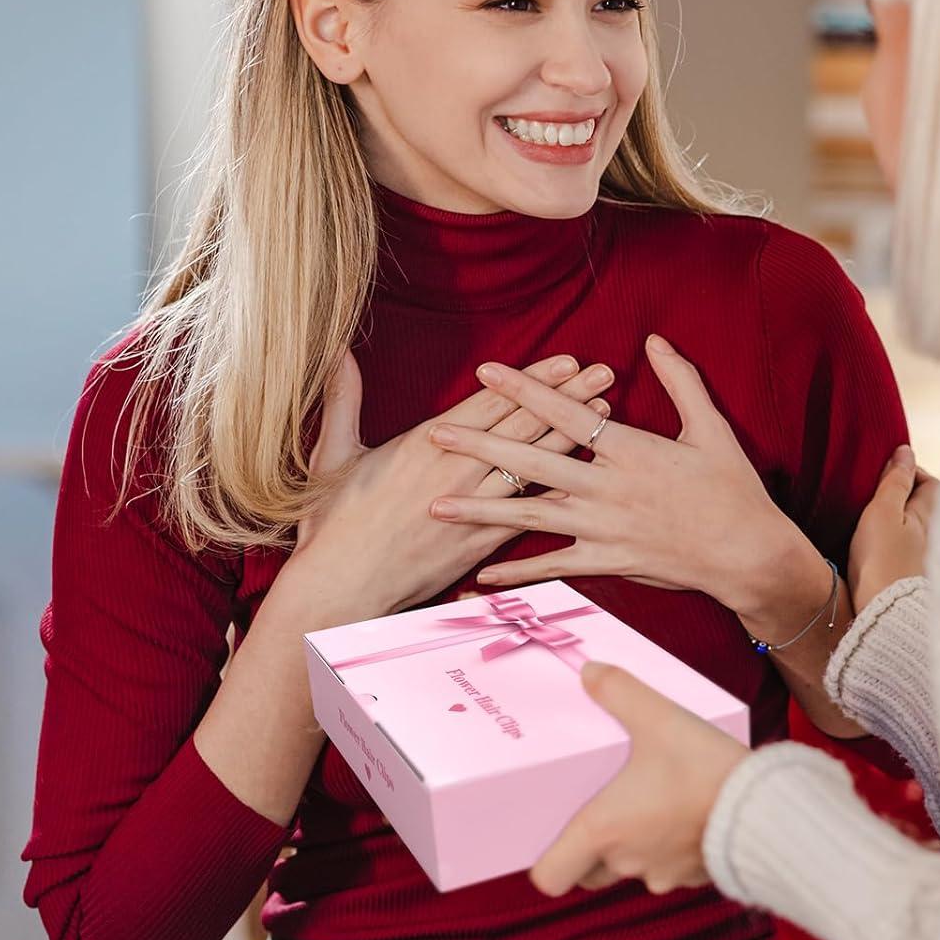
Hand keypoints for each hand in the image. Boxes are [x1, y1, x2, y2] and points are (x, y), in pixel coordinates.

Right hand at [285, 351, 612, 622]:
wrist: (341, 586)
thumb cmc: (333, 522)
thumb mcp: (335, 453)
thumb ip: (344, 399)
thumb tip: (338, 353)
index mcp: (424, 444)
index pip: (490, 402)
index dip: (532, 380)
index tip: (565, 360)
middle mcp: (456, 471)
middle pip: (522, 425)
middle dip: (565, 396)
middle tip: (602, 372)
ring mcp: (473, 507)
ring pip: (533, 463)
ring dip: (572, 436)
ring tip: (605, 412)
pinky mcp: (480, 541)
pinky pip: (528, 510)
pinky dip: (559, 487)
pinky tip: (586, 472)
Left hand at [424, 333, 808, 617]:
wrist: (748, 553)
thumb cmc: (732, 489)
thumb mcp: (711, 427)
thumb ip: (681, 381)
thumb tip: (656, 340)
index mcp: (630, 449)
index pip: (565, 413)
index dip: (524, 390)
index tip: (486, 372)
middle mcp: (608, 487)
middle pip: (533, 460)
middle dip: (481, 445)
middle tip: (436, 433)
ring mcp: (604, 527)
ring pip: (531, 515)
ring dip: (482, 509)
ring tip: (438, 504)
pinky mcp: (608, 560)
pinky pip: (554, 566)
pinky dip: (518, 570)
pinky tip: (481, 571)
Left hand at [530, 662, 749, 896]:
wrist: (768, 809)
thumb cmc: (705, 769)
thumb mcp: (658, 717)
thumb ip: (619, 691)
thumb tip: (589, 672)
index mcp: (603, 831)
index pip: (550, 876)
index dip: (546, 859)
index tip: (555, 830)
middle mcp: (628, 861)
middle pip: (587, 874)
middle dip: (588, 850)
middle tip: (598, 810)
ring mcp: (663, 874)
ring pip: (631, 871)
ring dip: (632, 846)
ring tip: (645, 804)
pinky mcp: (696, 877)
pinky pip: (669, 869)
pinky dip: (669, 849)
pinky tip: (683, 813)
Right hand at [847, 445, 939, 613]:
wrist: (884, 617)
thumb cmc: (882, 563)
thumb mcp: (883, 513)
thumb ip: (894, 482)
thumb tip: (905, 451)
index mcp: (930, 517)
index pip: (930, 483)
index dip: (909, 472)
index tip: (884, 472)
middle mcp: (933, 538)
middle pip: (925, 507)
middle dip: (905, 496)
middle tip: (876, 494)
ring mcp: (923, 562)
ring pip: (915, 531)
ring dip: (898, 523)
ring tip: (871, 522)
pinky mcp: (909, 582)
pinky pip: (905, 553)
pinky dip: (894, 546)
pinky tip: (876, 552)